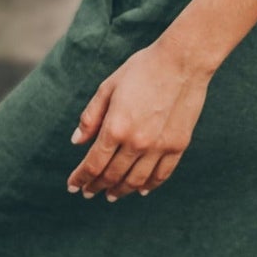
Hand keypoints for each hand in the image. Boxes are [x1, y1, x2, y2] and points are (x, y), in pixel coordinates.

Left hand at [66, 35, 211, 200]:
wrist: (183, 61)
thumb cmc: (142, 68)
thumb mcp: (108, 87)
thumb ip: (91, 117)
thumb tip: (77, 142)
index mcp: (116, 127)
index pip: (93, 164)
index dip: (81, 178)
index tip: (73, 185)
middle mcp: (137, 142)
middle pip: (112, 175)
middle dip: (96, 186)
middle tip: (88, 192)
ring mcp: (160, 147)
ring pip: (136, 180)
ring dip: (121, 191)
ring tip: (111, 195)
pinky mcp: (178, 145)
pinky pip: (161, 174)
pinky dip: (149, 185)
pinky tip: (141, 190)